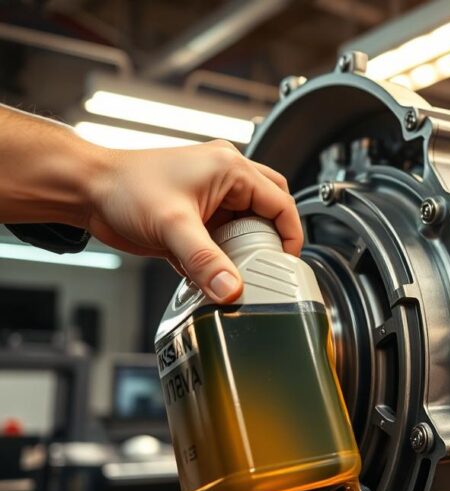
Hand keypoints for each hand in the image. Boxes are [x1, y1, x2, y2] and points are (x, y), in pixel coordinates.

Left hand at [85, 140, 301, 302]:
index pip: (280, 202)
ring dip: (244, 248)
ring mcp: (210, 194)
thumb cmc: (124, 188)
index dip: (290, 234)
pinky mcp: (196, 213)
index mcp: (230, 168)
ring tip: (237, 270)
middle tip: (268, 264)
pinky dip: (222, 255)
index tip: (286, 263)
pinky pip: (223, 235)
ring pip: (247, 223)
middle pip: (270, 206)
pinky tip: (211, 271)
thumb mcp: (172, 227)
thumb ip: (206, 261)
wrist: (86, 189)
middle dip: (271, 238)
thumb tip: (232, 289)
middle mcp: (225, 176)